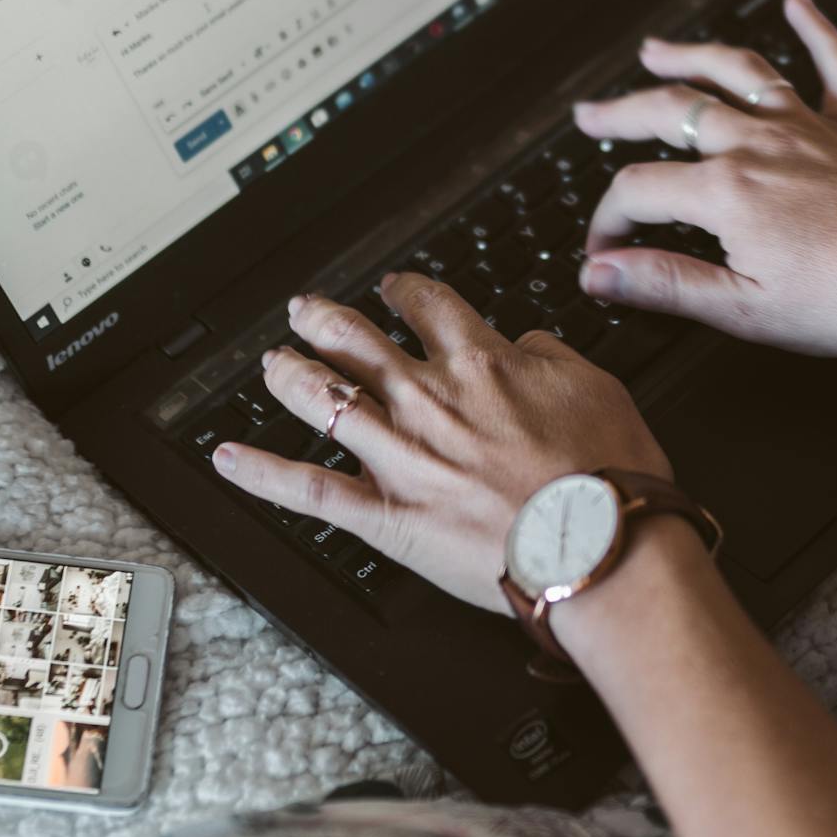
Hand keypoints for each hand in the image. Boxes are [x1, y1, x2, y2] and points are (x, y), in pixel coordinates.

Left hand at [211, 273, 670, 610]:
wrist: (603, 546)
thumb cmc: (609, 476)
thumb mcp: (596, 386)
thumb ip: (550, 356)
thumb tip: (525, 342)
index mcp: (482, 363)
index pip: (430, 308)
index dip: (406, 293)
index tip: (396, 290)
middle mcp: (430, 400)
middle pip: (358, 342)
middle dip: (325, 321)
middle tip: (307, 311)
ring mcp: (402, 457)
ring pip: (323, 400)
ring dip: (289, 375)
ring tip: (271, 364)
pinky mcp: (386, 517)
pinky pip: (309, 490)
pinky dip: (262, 474)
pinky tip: (227, 458)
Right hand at [574, 0, 836, 356]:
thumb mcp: (742, 307)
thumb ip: (665, 284)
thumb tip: (599, 274)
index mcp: (726, 191)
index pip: (639, 190)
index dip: (609, 222)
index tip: (605, 254)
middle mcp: (760, 145)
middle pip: (673, 112)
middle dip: (622, 112)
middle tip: (590, 115)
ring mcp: (807, 129)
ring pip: (738, 74)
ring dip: (692, 57)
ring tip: (655, 50)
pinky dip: (818, 30)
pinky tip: (800, 2)